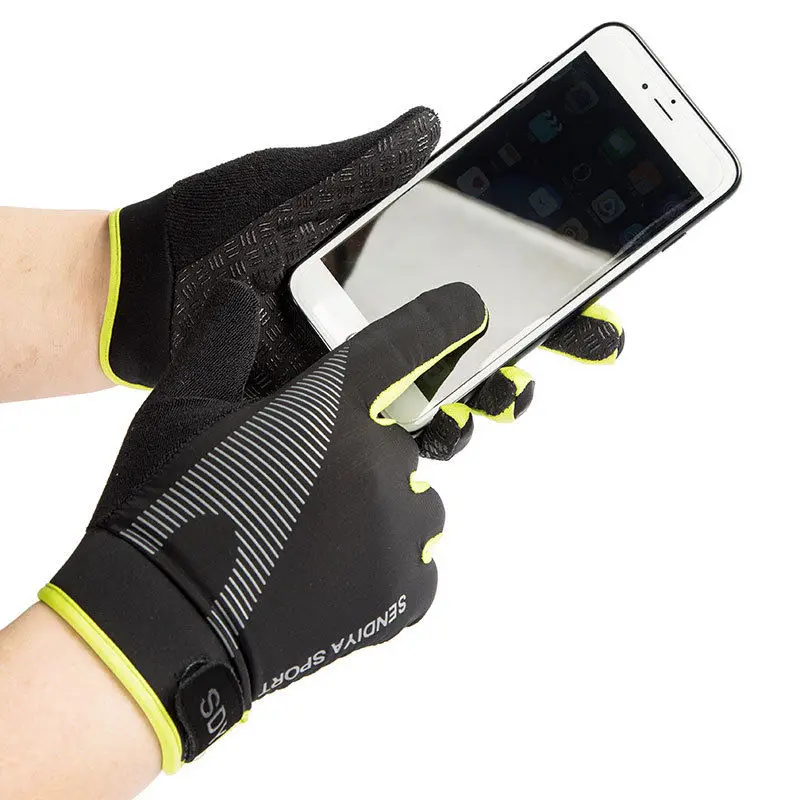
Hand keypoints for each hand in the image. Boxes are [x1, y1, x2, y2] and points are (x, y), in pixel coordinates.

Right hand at [40, 281, 486, 771]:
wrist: (164, 626)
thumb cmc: (167, 507)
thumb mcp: (180, 407)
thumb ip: (222, 338)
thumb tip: (244, 296)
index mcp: (331, 405)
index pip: (414, 340)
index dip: (448, 318)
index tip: (471, 309)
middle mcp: (380, 462)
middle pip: (402, 434)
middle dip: (362, 447)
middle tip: (298, 484)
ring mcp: (398, 533)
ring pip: (414, 497)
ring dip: (379, 506)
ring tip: (310, 535)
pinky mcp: (405, 595)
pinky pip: (416, 559)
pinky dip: (385, 562)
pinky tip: (330, 572)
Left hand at [102, 104, 624, 458]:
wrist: (151, 285)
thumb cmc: (220, 224)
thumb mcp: (297, 181)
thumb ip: (365, 162)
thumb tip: (432, 124)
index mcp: (394, 259)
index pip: (489, 266)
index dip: (549, 277)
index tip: (599, 282)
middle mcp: (390, 313)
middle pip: (487, 333)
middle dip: (545, 341)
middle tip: (592, 343)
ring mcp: (364, 362)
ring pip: (449, 389)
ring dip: (491, 396)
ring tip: (511, 396)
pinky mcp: (331, 403)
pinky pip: (389, 425)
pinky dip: (424, 431)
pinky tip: (444, 430)